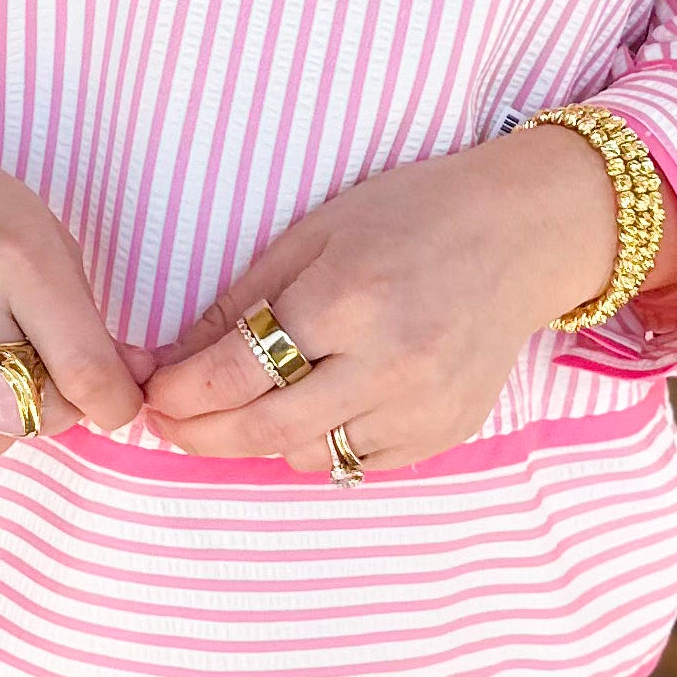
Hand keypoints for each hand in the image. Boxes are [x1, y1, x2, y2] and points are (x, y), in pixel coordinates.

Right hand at [0, 59, 144, 460]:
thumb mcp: (36, 225)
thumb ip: (83, 307)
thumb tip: (127, 380)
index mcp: (18, 259)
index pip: (86, 371)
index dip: (118, 403)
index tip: (117, 399)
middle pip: (35, 418)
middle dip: (58, 410)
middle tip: (49, 374)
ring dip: (3, 421)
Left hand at [138, 125, 669, 477]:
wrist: (523, 234)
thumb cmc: (411, 216)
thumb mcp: (313, 235)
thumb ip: (241, 303)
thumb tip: (172, 363)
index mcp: (348, 297)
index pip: (236, 372)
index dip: (180, 394)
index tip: (153, 394)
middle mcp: (389, 361)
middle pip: (265, 429)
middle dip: (202, 434)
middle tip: (170, 424)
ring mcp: (423, 405)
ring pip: (310, 456)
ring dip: (263, 439)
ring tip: (247, 405)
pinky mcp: (445, 431)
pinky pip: (359, 461)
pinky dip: (323, 443)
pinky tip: (316, 406)